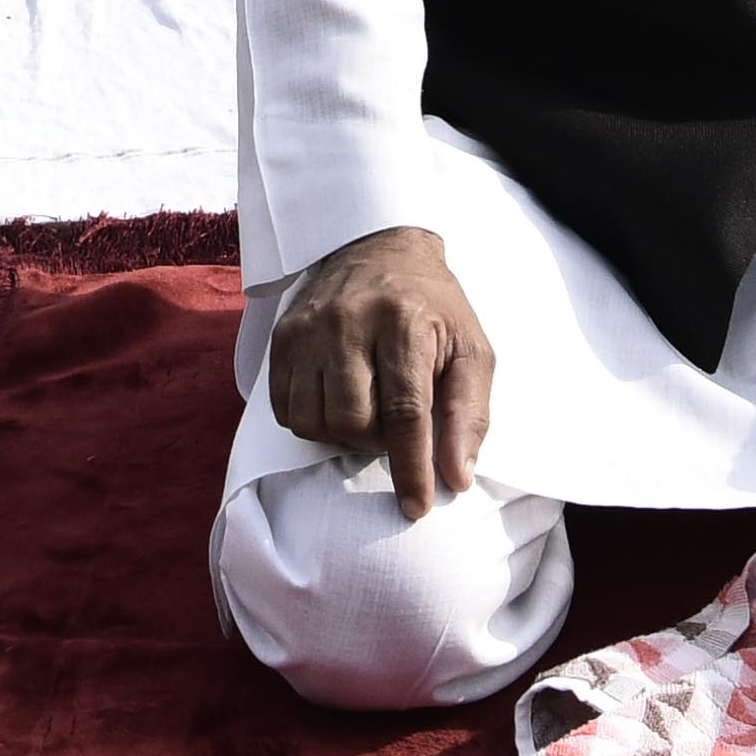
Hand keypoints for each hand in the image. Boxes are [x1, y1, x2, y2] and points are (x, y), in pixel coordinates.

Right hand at [267, 227, 493, 514]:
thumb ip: (468, 415)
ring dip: (345, 434)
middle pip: (354, 422)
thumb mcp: (471, 351)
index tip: (418, 507)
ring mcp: (310, 329)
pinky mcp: (284, 337)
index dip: (412, 468)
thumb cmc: (434, 309)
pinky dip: (314, 421)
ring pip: (315, 421)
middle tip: (396, 424)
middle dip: (378, 442)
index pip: (406, 412)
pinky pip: (287, 410)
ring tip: (368, 410)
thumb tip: (456, 478)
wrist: (382, 248)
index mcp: (406, 323)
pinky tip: (338, 401)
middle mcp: (350, 323)